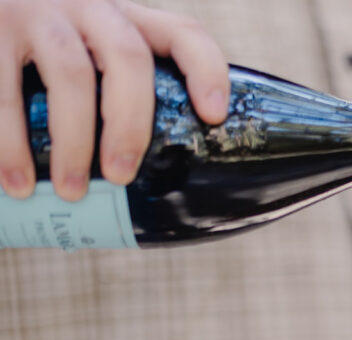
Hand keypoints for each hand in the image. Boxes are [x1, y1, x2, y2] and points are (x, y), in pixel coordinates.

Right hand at [0, 0, 229, 200]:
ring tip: (71, 192)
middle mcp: (86, 7)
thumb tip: (144, 186)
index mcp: (123, 21)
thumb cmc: (38, 57)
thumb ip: (113, 94)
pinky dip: (9, 142)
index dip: (206, 70)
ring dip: (74, 142)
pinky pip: (4, 89)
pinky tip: (15, 182)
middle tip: (122, 175)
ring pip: (71, 74)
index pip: (182, 33)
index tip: (214, 116)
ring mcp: (36, 10)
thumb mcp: (83, 56)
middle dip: (131, 123)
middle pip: (129, 57)